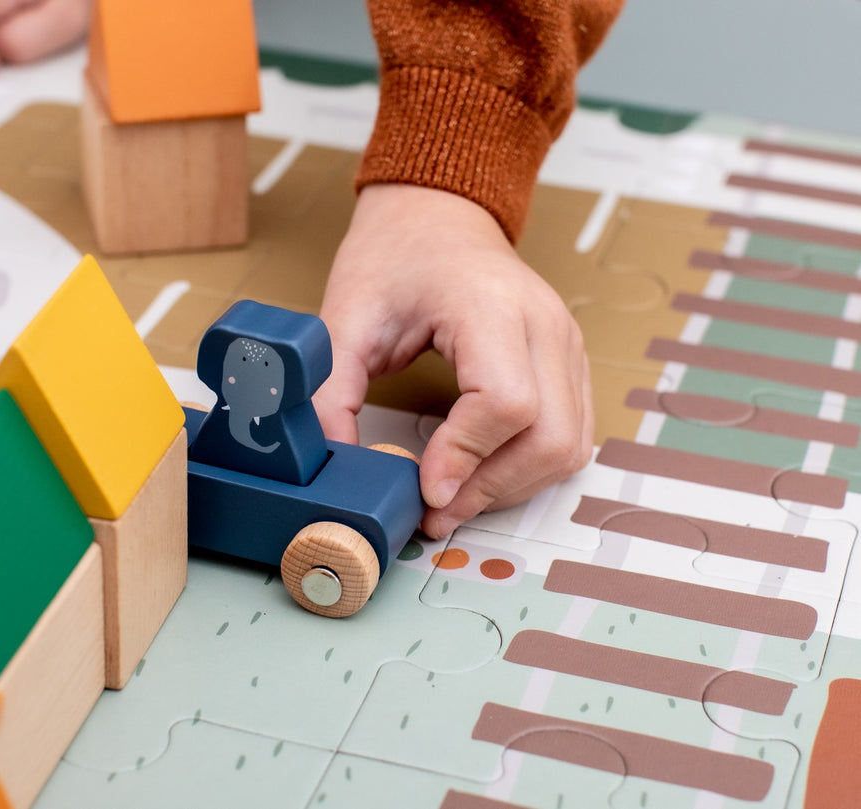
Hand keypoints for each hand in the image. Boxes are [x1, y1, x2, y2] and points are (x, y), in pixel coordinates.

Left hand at [314, 184, 593, 538]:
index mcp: (489, 303)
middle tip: (434, 511)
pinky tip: (481, 473)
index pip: (507, 401)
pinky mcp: (570, 363)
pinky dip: (529, 468)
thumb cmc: (393, 258)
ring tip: (453, 498)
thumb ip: (333, 395)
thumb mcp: (345, 320)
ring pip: (568, 446)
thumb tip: (333, 468)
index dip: (467, 456)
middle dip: (491, 488)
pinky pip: (570, 435)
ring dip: (512, 486)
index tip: (425, 487)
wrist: (436, 217)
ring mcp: (566, 343)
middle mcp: (543, 323)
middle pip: (550, 436)